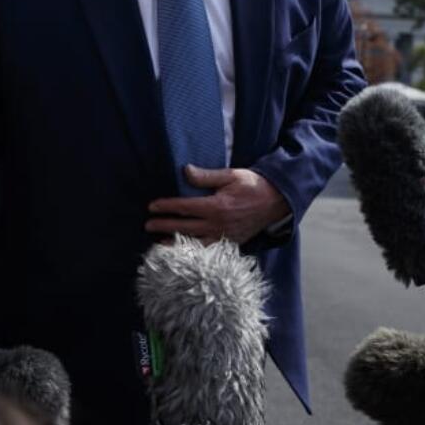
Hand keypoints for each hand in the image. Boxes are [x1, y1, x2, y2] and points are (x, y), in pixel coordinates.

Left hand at [144, 166, 290, 244]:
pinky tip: (183, 252)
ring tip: (158, 245)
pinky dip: (193, 253)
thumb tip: (186, 171)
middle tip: (148, 225)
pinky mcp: (231, 244)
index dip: (166, 207)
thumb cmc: (253, 185)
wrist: (277, 202)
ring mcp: (224, 237)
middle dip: (164, 226)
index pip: (184, 208)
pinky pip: (208, 251)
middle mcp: (218, 225)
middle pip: (185, 227)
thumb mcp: (230, 175)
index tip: (152, 207)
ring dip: (175, 244)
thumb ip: (206, 176)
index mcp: (216, 207)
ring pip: (194, 244)